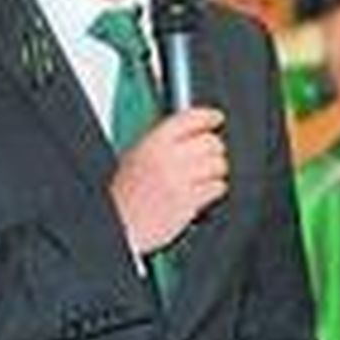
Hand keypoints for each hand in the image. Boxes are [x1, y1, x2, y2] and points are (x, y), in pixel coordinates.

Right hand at [110, 107, 227, 254]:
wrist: (120, 223)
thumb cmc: (125, 193)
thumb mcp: (136, 155)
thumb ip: (164, 141)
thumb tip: (193, 131)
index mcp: (153, 143)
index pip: (191, 119)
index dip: (208, 117)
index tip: (215, 118)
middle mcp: (169, 159)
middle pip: (211, 142)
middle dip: (213, 149)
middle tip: (208, 155)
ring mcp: (181, 180)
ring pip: (218, 165)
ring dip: (215, 171)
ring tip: (203, 177)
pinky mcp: (190, 201)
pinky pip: (217, 187)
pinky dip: (214, 190)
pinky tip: (202, 192)